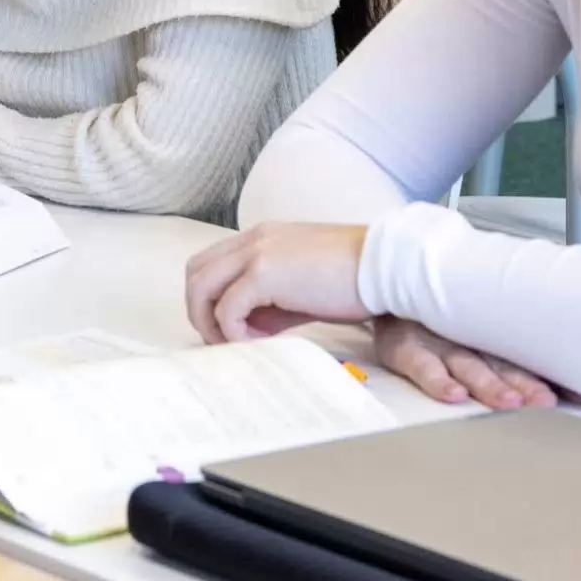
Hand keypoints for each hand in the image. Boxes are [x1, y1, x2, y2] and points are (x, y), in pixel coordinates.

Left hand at [184, 224, 369, 344]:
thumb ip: (270, 300)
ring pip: (201, 288)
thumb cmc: (353, 280)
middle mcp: (253, 239)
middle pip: (196, 273)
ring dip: (211, 322)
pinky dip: (233, 331)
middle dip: (201, 312)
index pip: (211, 264)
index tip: (237, 328)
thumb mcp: (302, 287)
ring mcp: (256, 252)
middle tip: (227, 340)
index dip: (212, 299)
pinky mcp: (264, 273)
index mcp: (261, 238)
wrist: (385, 266)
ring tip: (240, 343)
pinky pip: (227, 308)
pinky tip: (262, 340)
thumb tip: (248, 328)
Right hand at [372, 316, 556, 410]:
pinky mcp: (406, 347)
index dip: (555, 375)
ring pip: (468, 365)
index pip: (528, 356)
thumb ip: (511, 339)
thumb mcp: (475, 320)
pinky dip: (438, 381)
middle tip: (546, 400)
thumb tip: (565, 371)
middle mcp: (468, 337)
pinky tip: (454, 394)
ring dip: (490, 384)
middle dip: (526, 383)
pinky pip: (422, 366)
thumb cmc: (436, 313)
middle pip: (502, 363)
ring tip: (510, 400)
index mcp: (490, 333)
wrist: (387, 279)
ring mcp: (437, 341)